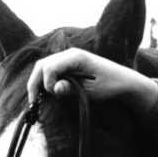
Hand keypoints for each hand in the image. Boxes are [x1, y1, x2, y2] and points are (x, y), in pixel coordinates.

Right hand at [26, 47, 157, 111]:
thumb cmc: (110, 85)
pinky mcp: (69, 66)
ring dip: (38, 82)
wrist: (124, 81)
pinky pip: (51, 71)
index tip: (53, 95)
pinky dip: (45, 81)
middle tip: (33, 101)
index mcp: (74, 56)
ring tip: (37, 99)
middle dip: (35, 82)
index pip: (49, 67)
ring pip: (44, 67)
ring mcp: (68, 59)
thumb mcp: (92, 90)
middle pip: (42, 65)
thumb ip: (72, 88)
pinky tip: (45, 94)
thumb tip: (54, 89)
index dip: (47, 82)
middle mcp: (69, 54)